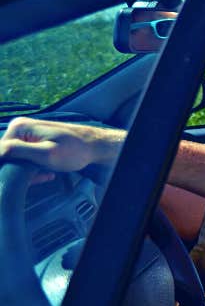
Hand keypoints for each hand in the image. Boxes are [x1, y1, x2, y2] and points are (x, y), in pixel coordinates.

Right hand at [0, 118, 122, 171]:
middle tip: (39, 177)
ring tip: (46, 174)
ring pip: (15, 160)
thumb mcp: (45, 153)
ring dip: (27, 172)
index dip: (8, 169)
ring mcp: (26, 134)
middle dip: (19, 171)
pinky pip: (24, 158)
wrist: (95, 146)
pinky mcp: (32, 142)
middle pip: (6, 157)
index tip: (26, 177)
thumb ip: (17, 151)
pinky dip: (33, 168)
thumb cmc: (75, 150)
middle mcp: (18, 128)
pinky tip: (47, 173)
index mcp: (18, 128)